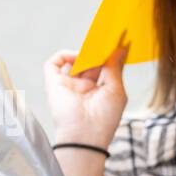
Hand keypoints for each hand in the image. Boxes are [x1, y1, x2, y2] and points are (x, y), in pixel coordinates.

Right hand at [45, 43, 129, 175]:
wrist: (85, 135)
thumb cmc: (104, 118)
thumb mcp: (116, 89)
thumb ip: (116, 66)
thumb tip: (122, 47)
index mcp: (99, 89)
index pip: (102, 66)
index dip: (107, 54)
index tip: (116, 40)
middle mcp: (82, 86)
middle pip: (87, 60)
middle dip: (96, 50)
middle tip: (105, 41)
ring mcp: (67, 84)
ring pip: (72, 60)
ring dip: (82, 53)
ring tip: (93, 52)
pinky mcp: (53, 84)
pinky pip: (53, 64)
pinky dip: (63, 55)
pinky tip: (77, 57)